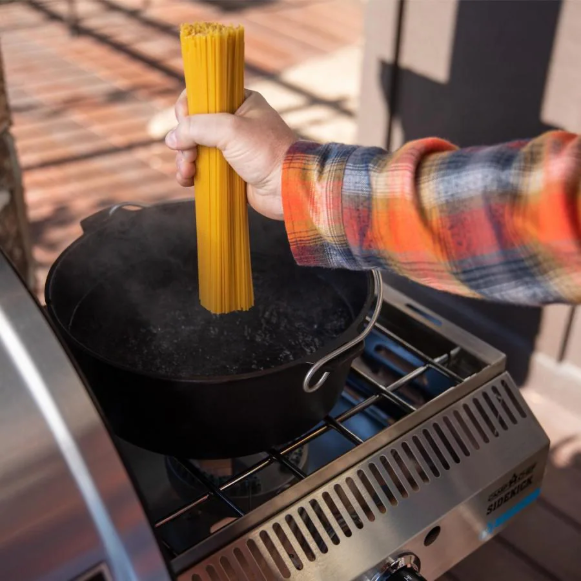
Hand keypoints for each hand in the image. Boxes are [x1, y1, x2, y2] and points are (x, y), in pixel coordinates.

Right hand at [165, 89, 296, 219]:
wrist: (288, 189)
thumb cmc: (266, 153)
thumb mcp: (230, 129)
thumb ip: (196, 127)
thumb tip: (171, 138)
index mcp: (241, 103)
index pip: (203, 96)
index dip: (187, 108)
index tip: (182, 121)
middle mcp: (235, 125)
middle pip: (195, 126)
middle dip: (184, 141)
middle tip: (188, 156)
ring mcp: (232, 150)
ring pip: (195, 150)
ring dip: (184, 160)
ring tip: (187, 172)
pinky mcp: (230, 173)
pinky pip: (203, 170)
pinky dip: (192, 175)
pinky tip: (188, 181)